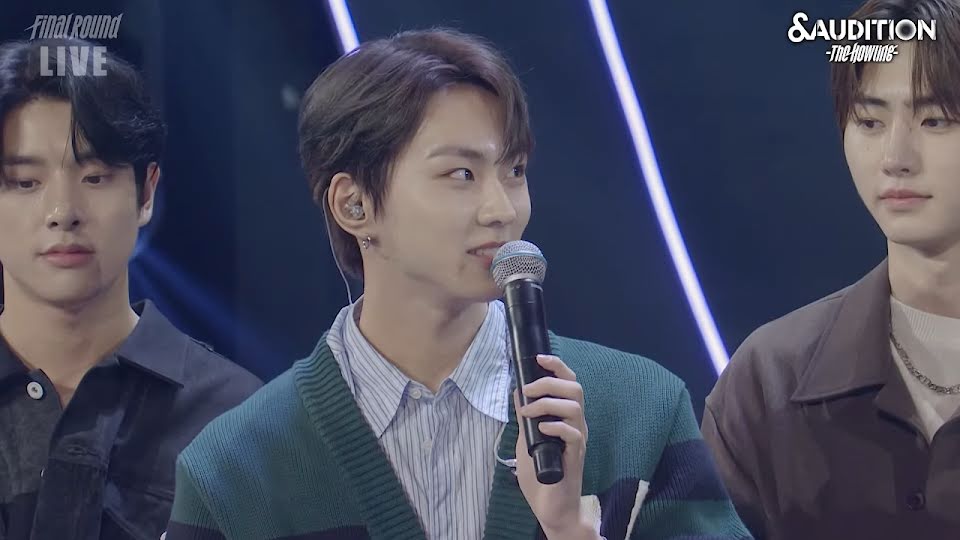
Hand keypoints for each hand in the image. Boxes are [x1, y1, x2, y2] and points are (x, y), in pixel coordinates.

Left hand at [514, 355, 598, 539]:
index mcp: (566, 417)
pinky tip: (542, 430)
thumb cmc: (539, 472)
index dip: (557, 366)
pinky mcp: (575, 457)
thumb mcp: (526, 437)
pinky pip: (574, 434)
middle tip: (529, 389)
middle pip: (575, 389)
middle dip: (550, 381)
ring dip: (547, 403)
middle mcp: (576, 424)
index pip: (569, 382)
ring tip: (528, 412)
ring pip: (575, 407)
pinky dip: (556, 427)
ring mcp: (577, 440)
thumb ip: (525, 416)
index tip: (540, 358)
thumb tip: (518, 389)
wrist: (549, 505)